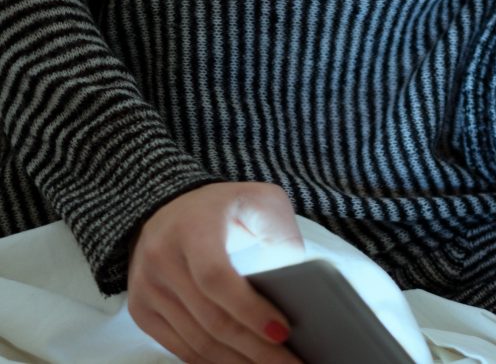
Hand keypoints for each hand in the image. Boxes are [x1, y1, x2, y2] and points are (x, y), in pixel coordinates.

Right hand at [128, 182, 304, 362]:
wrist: (170, 206)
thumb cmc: (227, 206)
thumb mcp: (261, 201)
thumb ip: (280, 235)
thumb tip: (299, 287)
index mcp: (193, 227)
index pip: (216, 278)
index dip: (249, 310)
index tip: (283, 331)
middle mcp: (162, 259)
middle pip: (211, 320)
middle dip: (257, 350)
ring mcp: (147, 288)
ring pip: (197, 342)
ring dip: (240, 363)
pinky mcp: (142, 311)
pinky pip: (181, 348)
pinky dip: (215, 363)